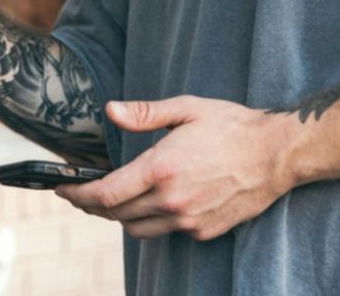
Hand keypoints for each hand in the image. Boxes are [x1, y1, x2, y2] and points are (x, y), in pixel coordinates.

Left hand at [54, 96, 297, 241]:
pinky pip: (164, 231)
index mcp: (161, 169)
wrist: (277, 154)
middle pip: (115, 214)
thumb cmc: (231, 125)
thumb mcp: (185, 108)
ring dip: (118, 216)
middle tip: (79, 192)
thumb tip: (109, 111)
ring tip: (110, 199)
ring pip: (136, 229)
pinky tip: (149, 203)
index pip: (105, 194)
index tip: (62, 189)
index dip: (77, 195)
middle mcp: (172, 200)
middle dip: (91, 205)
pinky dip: (149, 220)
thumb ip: (143, 113)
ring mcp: (188, 220)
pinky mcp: (204, 231)